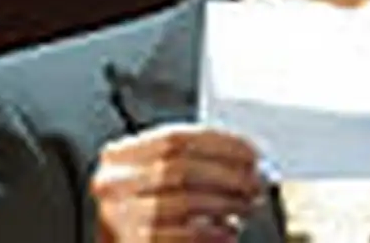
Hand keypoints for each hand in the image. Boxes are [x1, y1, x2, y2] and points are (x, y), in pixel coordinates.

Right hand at [91, 125, 262, 242]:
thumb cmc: (152, 213)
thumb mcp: (160, 180)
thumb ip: (194, 163)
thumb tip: (248, 162)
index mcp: (118, 157)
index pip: (175, 138)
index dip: (219, 144)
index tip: (253, 154)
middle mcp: (112, 184)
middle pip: (181, 169)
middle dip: (228, 175)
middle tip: (257, 184)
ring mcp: (118, 218)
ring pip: (184, 203)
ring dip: (225, 204)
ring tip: (247, 207)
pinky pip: (183, 237)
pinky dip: (213, 234)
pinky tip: (228, 232)